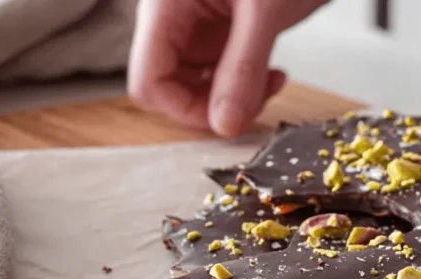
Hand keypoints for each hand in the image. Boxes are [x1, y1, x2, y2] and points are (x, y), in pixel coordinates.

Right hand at [129, 0, 326, 136]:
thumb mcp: (265, 12)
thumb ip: (242, 70)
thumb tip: (224, 125)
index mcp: (166, 4)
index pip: (148, 80)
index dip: (184, 110)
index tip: (227, 120)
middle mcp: (173, 14)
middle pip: (168, 84)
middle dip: (212, 104)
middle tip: (257, 100)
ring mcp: (196, 21)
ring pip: (196, 82)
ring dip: (233, 96)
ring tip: (270, 82)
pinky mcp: (221, 25)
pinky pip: (220, 69)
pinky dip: (245, 81)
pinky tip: (271, 72)